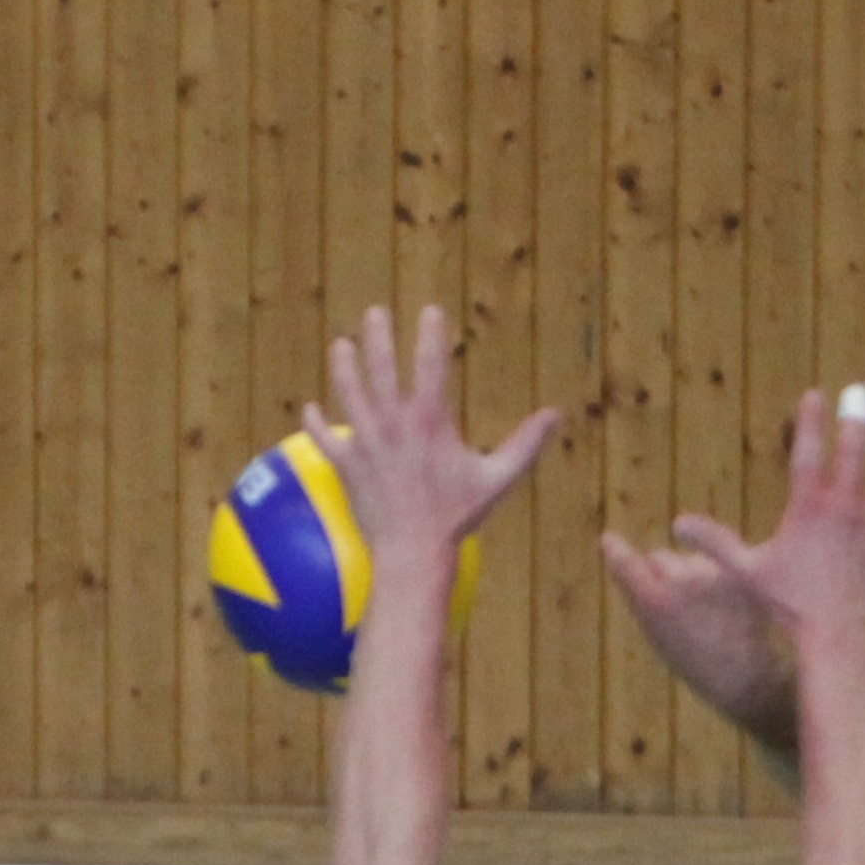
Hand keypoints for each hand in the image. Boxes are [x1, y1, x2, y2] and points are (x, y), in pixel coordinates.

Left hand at [304, 306, 557, 563]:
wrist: (413, 553)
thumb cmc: (456, 517)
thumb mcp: (497, 479)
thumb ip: (525, 444)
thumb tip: (556, 415)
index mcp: (429, 420)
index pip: (430, 362)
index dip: (430, 333)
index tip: (430, 310)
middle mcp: (394, 424)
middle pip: (381, 367)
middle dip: (378, 336)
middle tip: (374, 313)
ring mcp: (367, 443)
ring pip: (349, 394)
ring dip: (343, 367)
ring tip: (341, 345)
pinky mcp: (348, 467)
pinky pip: (326, 440)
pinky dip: (315, 424)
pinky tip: (308, 409)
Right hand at [600, 533, 796, 740]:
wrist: (744, 677)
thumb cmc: (697, 666)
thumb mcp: (660, 639)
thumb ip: (646, 602)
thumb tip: (646, 566)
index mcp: (653, 603)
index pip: (628, 566)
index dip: (617, 553)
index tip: (609, 539)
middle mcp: (678, 581)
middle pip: (660, 558)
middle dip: (664, 570)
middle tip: (680, 601)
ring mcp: (710, 573)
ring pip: (691, 560)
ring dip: (694, 573)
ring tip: (710, 610)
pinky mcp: (736, 569)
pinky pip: (719, 562)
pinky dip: (721, 576)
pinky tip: (729, 602)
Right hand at [668, 387, 864, 641]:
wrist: (837, 635)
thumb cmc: (788, 606)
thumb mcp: (746, 572)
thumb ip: (716, 543)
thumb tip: (678, 524)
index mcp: (809, 508)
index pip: (810, 453)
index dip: (812, 422)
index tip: (815, 394)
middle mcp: (845, 509)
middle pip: (854, 453)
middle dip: (856, 418)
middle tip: (860, 390)